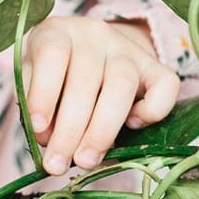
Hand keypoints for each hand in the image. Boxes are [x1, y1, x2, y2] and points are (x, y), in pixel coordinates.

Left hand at [22, 17, 178, 175]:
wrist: (89, 55)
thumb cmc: (54, 76)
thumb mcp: (33, 84)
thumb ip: (36, 109)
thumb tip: (49, 140)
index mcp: (59, 33)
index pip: (52, 55)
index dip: (44, 93)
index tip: (38, 129)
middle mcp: (95, 35)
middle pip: (87, 80)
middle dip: (70, 129)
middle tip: (57, 165)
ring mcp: (127, 48)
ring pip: (122, 85)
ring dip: (102, 130)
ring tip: (86, 161)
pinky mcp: (155, 66)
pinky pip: (166, 86)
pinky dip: (152, 110)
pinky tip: (133, 126)